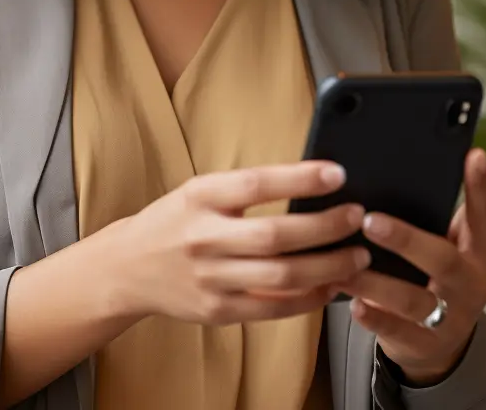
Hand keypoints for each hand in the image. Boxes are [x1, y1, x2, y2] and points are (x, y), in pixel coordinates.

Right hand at [108, 161, 370, 324]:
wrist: (128, 267)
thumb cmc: (174, 221)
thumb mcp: (199, 190)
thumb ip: (244, 189)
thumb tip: (309, 182)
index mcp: (199, 196)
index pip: (256, 184)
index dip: (300, 179)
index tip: (337, 173)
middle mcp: (203, 237)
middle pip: (276, 235)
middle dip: (326, 227)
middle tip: (357, 217)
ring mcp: (210, 278)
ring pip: (282, 276)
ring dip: (328, 266)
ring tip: (358, 256)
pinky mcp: (217, 311)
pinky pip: (273, 308)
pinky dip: (308, 299)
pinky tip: (330, 286)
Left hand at [338, 149, 485, 385]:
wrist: (443, 342)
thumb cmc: (436, 271)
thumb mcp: (448, 242)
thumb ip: (434, 212)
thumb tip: (395, 160)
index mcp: (480, 252)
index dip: (484, 188)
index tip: (473, 155)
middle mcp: (471, 285)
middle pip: (444, 261)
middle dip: (406, 240)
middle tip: (369, 220)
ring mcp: (450, 319)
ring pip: (414, 301)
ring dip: (375, 282)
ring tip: (342, 264)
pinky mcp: (424, 345)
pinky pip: (397, 332)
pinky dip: (373, 317)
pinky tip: (351, 302)